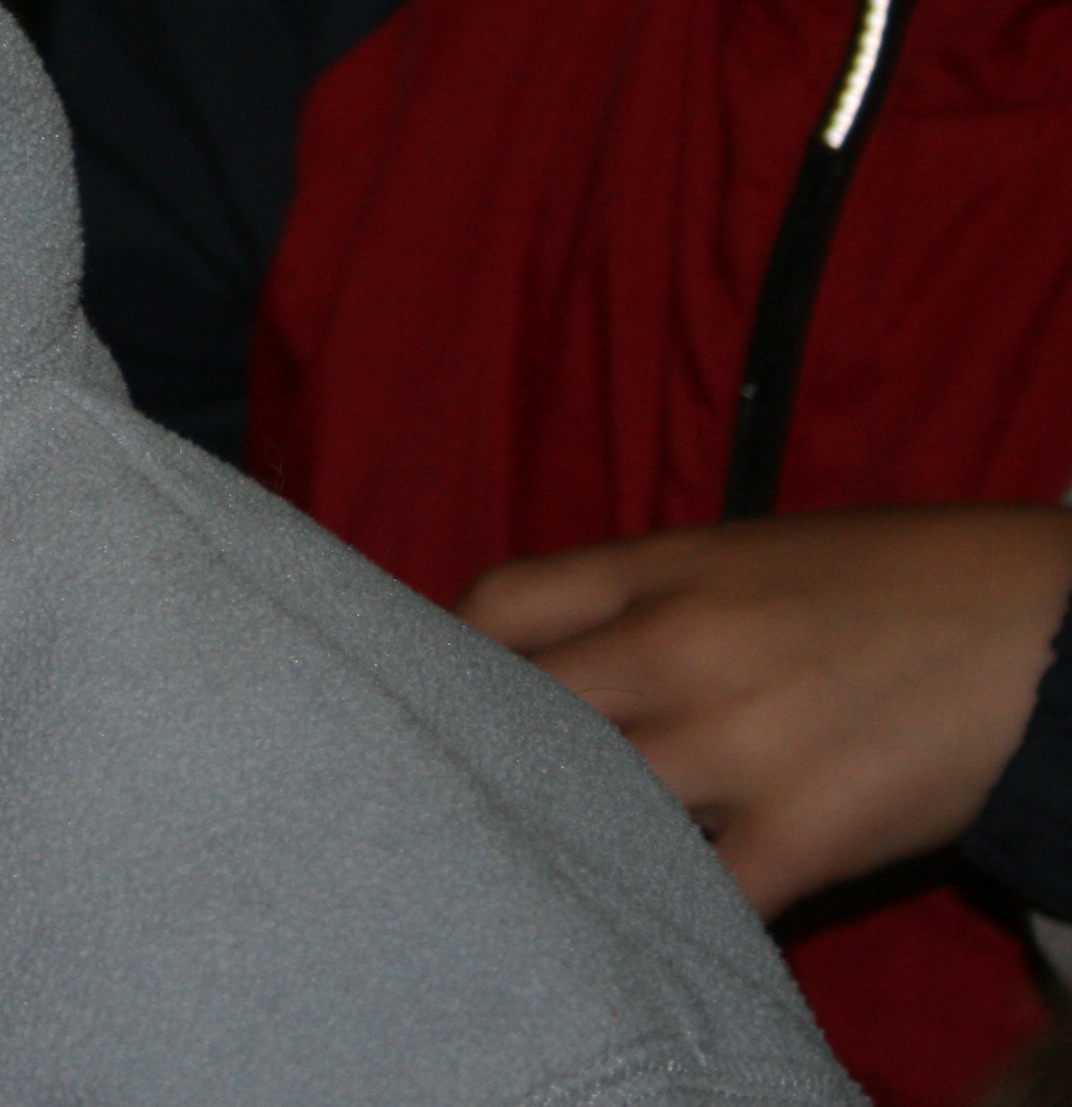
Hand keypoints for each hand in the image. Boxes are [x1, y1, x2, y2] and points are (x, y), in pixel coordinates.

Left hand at [460, 506, 1071, 916]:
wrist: (1050, 630)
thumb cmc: (900, 583)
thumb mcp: (751, 555)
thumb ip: (646, 598)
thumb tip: (550, 658)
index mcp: (662, 569)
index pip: (497, 608)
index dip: (453, 658)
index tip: (452, 699)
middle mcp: (678, 650)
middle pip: (518, 711)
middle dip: (494, 753)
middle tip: (486, 791)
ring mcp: (735, 745)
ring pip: (589, 806)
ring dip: (573, 833)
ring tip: (562, 856)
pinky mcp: (804, 833)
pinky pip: (699, 893)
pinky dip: (670, 907)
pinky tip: (660, 909)